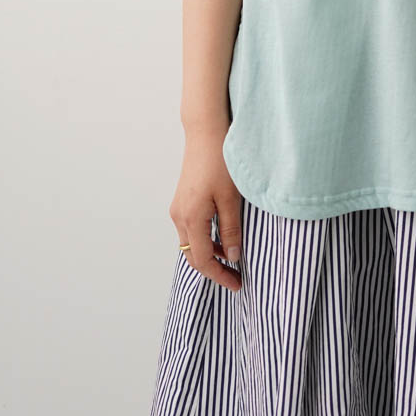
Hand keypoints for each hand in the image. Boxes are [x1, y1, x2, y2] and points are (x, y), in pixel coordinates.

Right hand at [169, 126, 244, 292]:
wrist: (205, 132)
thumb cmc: (220, 161)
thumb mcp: (231, 198)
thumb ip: (231, 228)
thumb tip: (232, 256)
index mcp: (191, 218)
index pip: (203, 260)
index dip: (220, 275)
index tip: (237, 284)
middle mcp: (179, 216)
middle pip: (193, 255)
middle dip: (213, 268)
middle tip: (235, 276)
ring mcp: (178, 208)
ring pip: (191, 243)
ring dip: (209, 253)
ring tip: (231, 257)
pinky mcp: (182, 200)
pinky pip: (191, 229)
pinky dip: (204, 238)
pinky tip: (221, 236)